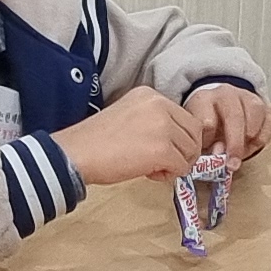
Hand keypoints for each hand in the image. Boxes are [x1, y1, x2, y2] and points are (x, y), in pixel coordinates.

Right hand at [54, 90, 205, 185]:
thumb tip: (174, 142)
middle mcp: (160, 105)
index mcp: (150, 95)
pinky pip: (182, 167)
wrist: (76, 153)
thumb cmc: (95, 141)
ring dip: (176, 163)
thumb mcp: (128, 116)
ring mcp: (163, 126)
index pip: (184, 117)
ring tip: (152, 168)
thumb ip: (153, 121)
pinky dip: (169, 175)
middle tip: (162, 162)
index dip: (177, 138)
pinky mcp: (162, 149)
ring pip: (191, 150)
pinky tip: (149, 173)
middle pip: (193, 132)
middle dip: (183, 151)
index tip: (160, 148)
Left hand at [191, 85, 270, 161]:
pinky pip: (269, 120)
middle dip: (235, 144)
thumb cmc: (207, 125)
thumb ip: (206, 145)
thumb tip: (219, 154)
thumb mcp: (199, 136)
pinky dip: (263, 138)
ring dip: (250, 139)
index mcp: (204, 100)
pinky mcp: (264, 106)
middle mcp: (226, 94)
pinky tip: (252, 146)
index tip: (211, 155)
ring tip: (242, 154)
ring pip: (255, 113)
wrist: (219, 110)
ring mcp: (247, 97)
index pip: (206, 117)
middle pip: (234, 115)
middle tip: (233, 165)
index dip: (209, 139)